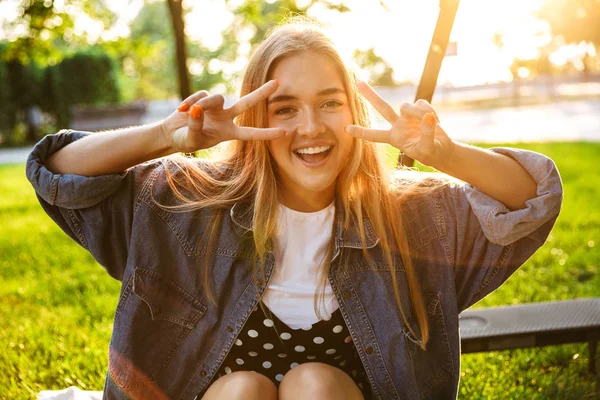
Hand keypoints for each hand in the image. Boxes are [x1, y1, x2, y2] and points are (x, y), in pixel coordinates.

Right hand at [161, 80, 286, 152]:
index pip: (251, 133)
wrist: (172, 133)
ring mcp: (216, 108)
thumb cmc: (184, 141)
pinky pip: (201, 96)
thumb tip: (198, 110)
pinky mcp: (204, 99)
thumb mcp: (190, 139)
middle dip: (262, 93)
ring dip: (203, 104)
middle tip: (278, 82)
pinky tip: (181, 110)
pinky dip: (190, 101)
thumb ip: (195, 127)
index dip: (266, 134)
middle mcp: (226, 118)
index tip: (284, 133)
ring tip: (187, 112)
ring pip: (216, 98)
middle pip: (247, 103)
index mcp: (228, 133)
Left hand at [345, 81, 454, 169]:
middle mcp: (398, 125)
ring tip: (433, 122)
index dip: (361, 132)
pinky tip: (437, 121)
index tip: (345, 129)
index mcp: (394, 138)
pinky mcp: (420, 110)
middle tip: (357, 83)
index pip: (374, 136)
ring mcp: (408, 117)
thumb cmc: (431, 154)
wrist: (442, 150)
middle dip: (371, 96)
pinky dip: (430, 111)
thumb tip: (428, 116)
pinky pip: (422, 104)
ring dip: (419, 113)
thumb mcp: (427, 149)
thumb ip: (427, 134)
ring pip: (407, 106)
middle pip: (382, 108)